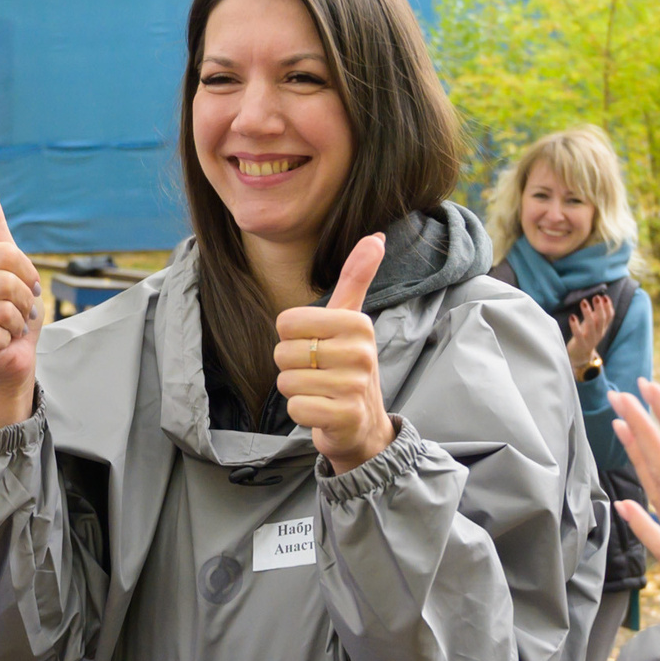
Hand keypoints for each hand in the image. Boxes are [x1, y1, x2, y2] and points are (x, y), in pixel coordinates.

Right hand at [0, 189, 39, 427]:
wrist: (13, 354)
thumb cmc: (13, 309)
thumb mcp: (10, 266)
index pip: (7, 254)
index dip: (28, 273)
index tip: (27, 286)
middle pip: (7, 282)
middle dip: (25, 301)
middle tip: (20, 311)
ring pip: (3, 309)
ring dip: (17, 322)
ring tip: (10, 326)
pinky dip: (8, 340)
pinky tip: (0, 342)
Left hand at [275, 235, 391, 473]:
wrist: (363, 423)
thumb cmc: (348, 366)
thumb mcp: (351, 319)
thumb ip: (357, 277)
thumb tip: (376, 237)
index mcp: (357, 323)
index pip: (286, 322)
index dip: (291, 338)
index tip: (316, 347)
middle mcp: (360, 352)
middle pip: (283, 353)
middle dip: (291, 367)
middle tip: (317, 373)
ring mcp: (355, 386)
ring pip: (287, 382)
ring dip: (296, 391)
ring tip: (320, 392)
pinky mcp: (345, 416)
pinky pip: (296, 408)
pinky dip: (301, 412)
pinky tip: (321, 411)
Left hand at [565, 294, 613, 374]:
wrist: (580, 357)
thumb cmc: (585, 336)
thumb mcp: (593, 325)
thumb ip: (596, 315)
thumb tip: (600, 299)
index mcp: (603, 328)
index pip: (609, 317)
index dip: (608, 307)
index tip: (605, 296)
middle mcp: (599, 333)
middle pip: (601, 320)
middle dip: (600, 308)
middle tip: (596, 297)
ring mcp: (590, 340)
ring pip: (591, 326)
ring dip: (588, 313)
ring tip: (583, 302)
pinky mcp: (580, 344)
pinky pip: (578, 334)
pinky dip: (575, 325)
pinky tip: (572, 316)